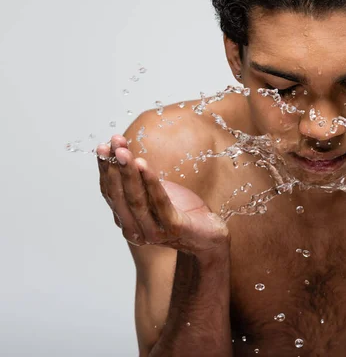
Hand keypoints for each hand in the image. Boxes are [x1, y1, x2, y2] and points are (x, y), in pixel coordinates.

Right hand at [96, 135, 229, 253]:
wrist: (210, 235)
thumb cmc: (182, 211)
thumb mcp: (155, 193)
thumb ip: (138, 181)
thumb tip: (120, 151)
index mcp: (127, 221)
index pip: (110, 193)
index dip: (105, 169)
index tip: (102, 147)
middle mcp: (135, 230)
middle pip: (119, 195)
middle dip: (114, 167)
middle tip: (112, 144)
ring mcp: (153, 232)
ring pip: (136, 199)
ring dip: (128, 173)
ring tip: (124, 152)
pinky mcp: (173, 228)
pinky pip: (159, 202)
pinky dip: (150, 182)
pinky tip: (144, 165)